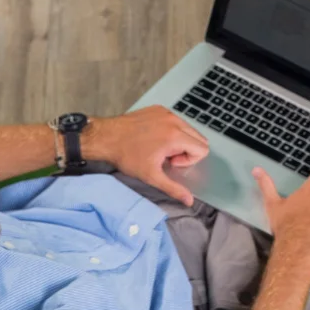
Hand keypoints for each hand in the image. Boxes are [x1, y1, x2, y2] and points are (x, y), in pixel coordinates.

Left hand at [83, 106, 209, 205]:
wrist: (106, 137)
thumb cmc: (127, 156)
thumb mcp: (151, 176)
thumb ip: (174, 188)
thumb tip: (189, 200)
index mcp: (175, 136)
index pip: (202, 149)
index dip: (188, 160)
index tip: (170, 162)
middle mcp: (174, 121)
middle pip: (199, 138)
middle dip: (186, 150)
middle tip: (165, 156)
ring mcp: (166, 113)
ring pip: (188, 128)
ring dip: (179, 140)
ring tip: (159, 147)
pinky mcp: (159, 109)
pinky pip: (176, 120)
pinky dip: (170, 130)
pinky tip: (154, 137)